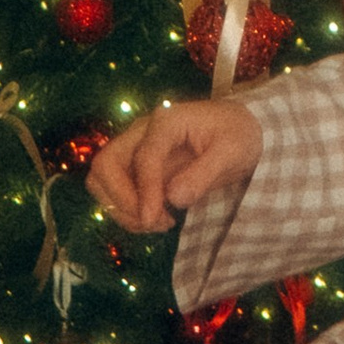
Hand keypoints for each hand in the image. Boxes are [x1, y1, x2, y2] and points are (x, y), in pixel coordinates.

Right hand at [89, 99, 264, 231]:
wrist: (241, 129)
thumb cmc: (239, 135)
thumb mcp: (233, 151)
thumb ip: (204, 173)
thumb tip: (173, 198)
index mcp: (167, 121)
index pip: (143, 157)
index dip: (144, 192)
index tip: (155, 221)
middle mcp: (143, 131)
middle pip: (106, 164)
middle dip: (121, 199)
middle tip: (151, 221)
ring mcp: (137, 148)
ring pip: (102, 178)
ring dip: (120, 207)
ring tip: (156, 222)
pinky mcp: (137, 166)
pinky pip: (115, 189)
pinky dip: (127, 209)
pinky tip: (157, 218)